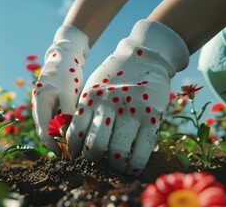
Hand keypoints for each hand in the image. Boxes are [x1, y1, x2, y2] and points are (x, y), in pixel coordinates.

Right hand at [32, 25, 88, 154]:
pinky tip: (73, 131)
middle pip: (45, 130)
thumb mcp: (68, 92)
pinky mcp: (54, 102)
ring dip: (60, 136)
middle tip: (71, 154)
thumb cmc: (67, 71)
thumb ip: (68, 113)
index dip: (53, 145)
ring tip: (73, 146)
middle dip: (56, 143)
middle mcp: (40, 105)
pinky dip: (63, 126)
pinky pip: (56, 118)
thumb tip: (70, 135)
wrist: (67, 54)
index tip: (65, 154)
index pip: (43, 131)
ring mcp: (46, 104)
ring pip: (51, 125)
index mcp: (40, 103)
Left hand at [66, 20, 189, 173]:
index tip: (76, 157)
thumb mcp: (93, 86)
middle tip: (95, 163)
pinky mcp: (151, 115)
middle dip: (93, 159)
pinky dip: (135, 164)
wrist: (145, 56)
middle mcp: (108, 104)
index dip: (74, 150)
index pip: (76, 132)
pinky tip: (131, 168)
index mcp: (90, 98)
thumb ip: (85, 109)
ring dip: (114, 165)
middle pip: (95, 145)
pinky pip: (142, 149)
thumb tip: (74, 138)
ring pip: (117, 150)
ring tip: (114, 167)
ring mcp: (131, 110)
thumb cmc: (114, 75)